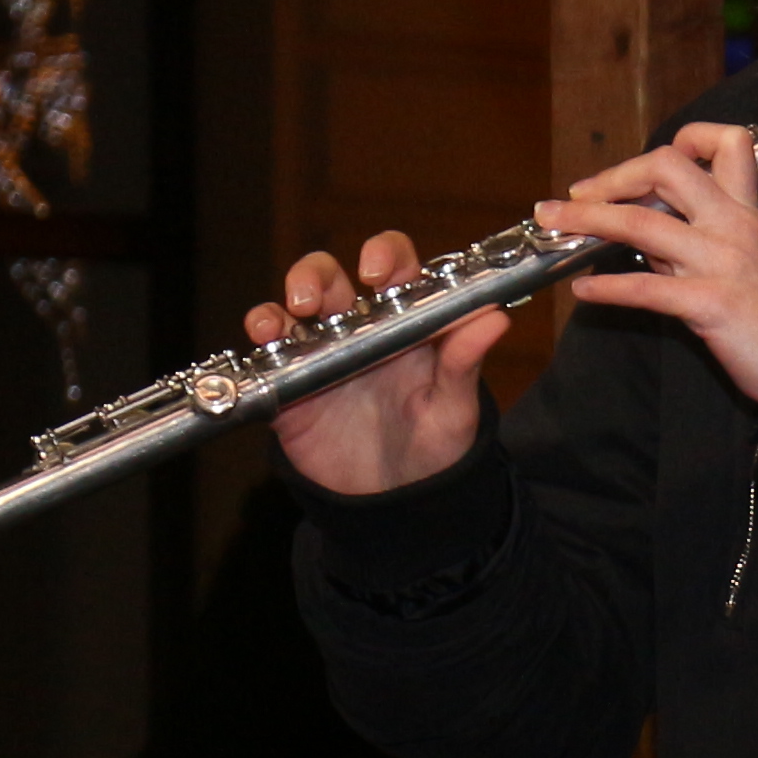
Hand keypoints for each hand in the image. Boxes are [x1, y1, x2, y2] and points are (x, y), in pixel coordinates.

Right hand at [255, 228, 506, 496]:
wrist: (398, 502)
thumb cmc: (435, 448)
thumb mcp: (454, 408)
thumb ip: (466, 363)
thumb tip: (496, 317)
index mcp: (407, 324)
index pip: (396, 268)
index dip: (384, 255)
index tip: (378, 271)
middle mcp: (360, 329)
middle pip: (333, 277)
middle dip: (318, 274)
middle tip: (319, 296)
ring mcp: (322, 353)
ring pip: (296, 304)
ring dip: (291, 295)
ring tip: (296, 311)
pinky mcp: (291, 384)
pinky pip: (268, 350)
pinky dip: (262, 331)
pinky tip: (265, 335)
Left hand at [546, 124, 757, 409]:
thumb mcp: (745, 262)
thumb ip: (696, 240)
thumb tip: (644, 236)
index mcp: (745, 211)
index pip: (725, 143)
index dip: (684, 139)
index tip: (644, 166)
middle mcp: (732, 226)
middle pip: (668, 167)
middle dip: (613, 176)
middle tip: (579, 194)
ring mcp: (720, 262)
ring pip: (642, 223)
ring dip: (587, 219)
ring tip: (554, 223)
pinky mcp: (710, 304)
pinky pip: (645, 289)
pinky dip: (605, 289)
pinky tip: (583, 292)